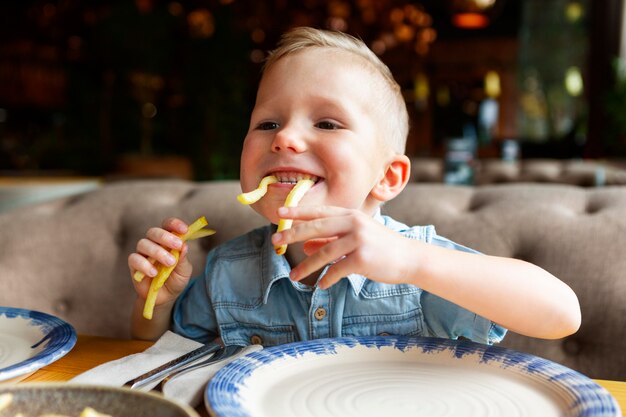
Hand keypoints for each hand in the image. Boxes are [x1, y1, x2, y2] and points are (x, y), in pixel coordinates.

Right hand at [128, 217, 192, 304]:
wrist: (165, 298)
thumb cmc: (176, 279)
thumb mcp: (184, 270)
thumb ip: (183, 258)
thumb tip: (184, 245)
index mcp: (167, 240)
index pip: (167, 225)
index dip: (174, 224)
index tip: (184, 230)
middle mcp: (153, 244)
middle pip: (154, 232)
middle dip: (166, 237)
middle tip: (177, 245)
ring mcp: (142, 253)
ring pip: (143, 243)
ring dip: (157, 251)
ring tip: (170, 263)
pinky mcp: (134, 265)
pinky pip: (134, 259)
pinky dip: (144, 265)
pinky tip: (154, 273)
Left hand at [272, 206, 414, 288]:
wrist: (410, 258)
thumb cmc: (381, 247)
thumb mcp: (356, 238)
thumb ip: (331, 239)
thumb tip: (306, 245)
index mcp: (351, 215)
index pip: (319, 211)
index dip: (298, 212)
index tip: (279, 213)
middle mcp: (353, 223)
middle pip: (316, 228)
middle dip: (292, 235)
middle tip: (275, 242)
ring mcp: (358, 240)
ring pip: (323, 253)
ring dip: (306, 267)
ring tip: (293, 276)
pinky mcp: (362, 258)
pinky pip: (337, 270)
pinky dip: (327, 278)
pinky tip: (321, 285)